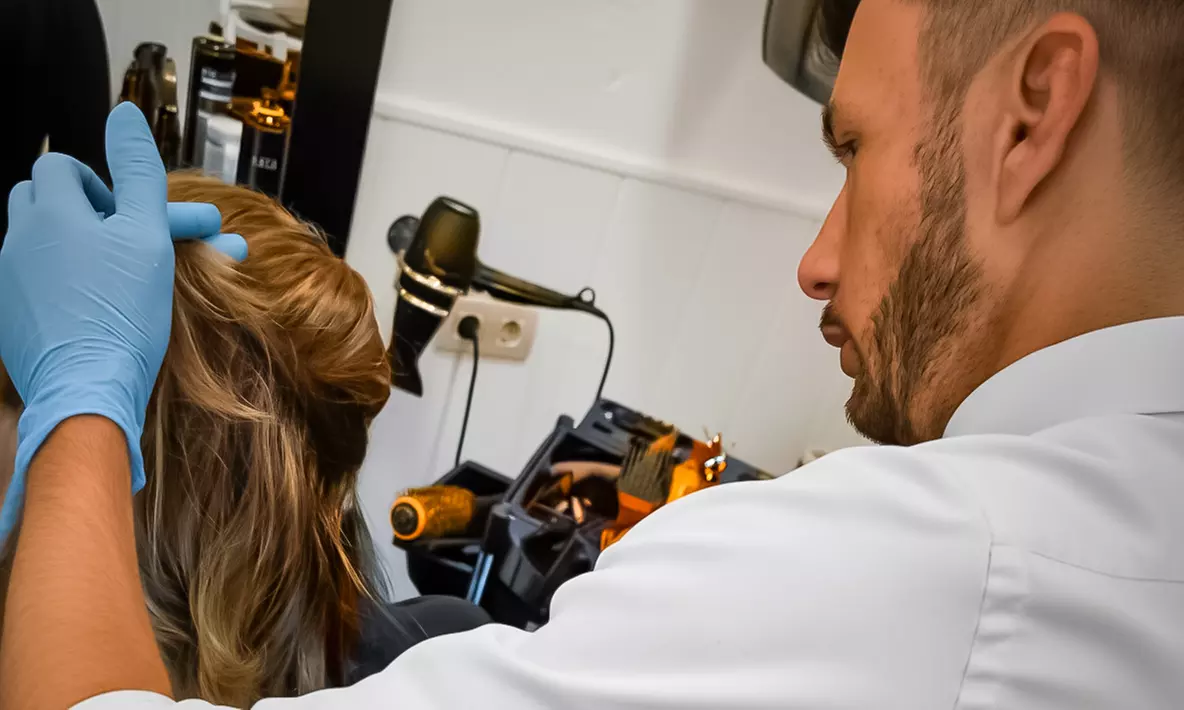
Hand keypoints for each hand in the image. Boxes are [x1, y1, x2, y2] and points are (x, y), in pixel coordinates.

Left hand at [0, 103, 244, 539]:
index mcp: (52, 213)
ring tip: (111, 272)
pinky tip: (93, 309)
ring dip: (71, 245)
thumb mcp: (147, 235)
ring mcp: (7, 280)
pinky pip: (29, 283)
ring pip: (33, 242)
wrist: (87, 388)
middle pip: (37, 198)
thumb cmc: (124, 312)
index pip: (60, 167)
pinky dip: (59, 284)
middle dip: (79, 208)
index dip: (98, 182)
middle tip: (120, 237)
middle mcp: (18, 240)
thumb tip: (124, 111)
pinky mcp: (7, 317)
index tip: (128, 212)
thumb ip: (138, 171)